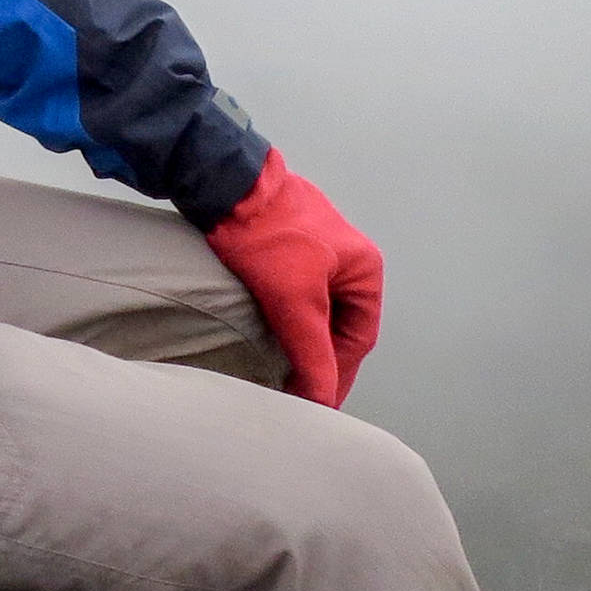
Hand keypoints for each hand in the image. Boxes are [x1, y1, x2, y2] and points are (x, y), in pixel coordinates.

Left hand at [203, 149, 382, 406]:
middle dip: (322, 360)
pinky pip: (297, 293)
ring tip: (287, 373)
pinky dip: (289, 319)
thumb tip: (323, 401)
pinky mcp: (289, 245)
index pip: (359, 338)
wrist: (225, 185)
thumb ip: (313, 353)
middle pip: (340, 324)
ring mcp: (319, 249)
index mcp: (364, 268)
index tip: (319, 405)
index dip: (339, 375)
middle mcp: (348, 258)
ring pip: (317, 309)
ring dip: (304, 340)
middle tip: (302, 395)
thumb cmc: (267, 237)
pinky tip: (271, 337)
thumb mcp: (295, 301)